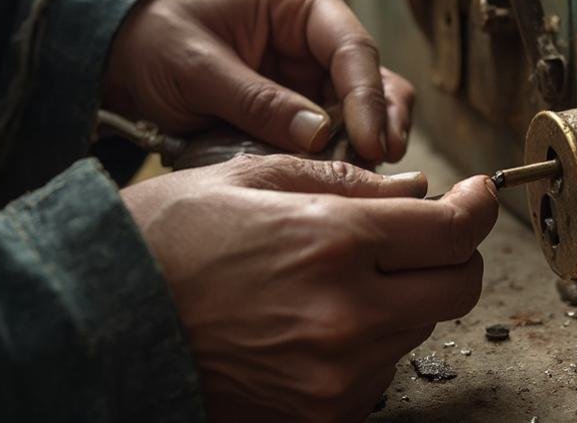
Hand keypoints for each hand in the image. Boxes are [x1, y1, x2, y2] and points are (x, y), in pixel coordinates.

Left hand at [104, 0, 414, 162]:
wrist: (124, 58)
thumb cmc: (156, 41)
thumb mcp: (198, 68)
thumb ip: (258, 101)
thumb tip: (320, 135)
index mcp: (301, 2)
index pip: (353, 48)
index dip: (368, 98)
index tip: (372, 143)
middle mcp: (319, 36)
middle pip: (374, 80)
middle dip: (382, 123)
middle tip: (379, 165)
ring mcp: (315, 75)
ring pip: (368, 110)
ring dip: (370, 144)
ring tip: (367, 179)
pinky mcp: (305, 110)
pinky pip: (338, 134)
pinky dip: (343, 156)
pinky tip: (341, 180)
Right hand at [121, 154, 498, 421]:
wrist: (100, 326)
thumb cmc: (163, 243)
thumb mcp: (250, 177)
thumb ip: (345, 180)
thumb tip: (415, 191)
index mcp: (332, 241)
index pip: (453, 231)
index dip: (476, 208)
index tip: (476, 197)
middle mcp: (346, 315)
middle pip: (458, 287)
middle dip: (450, 255)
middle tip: (417, 236)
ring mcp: (336, 376)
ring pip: (419, 328)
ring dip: (403, 297)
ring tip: (338, 278)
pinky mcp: (321, 414)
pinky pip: (379, 372)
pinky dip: (368, 342)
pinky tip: (317, 320)